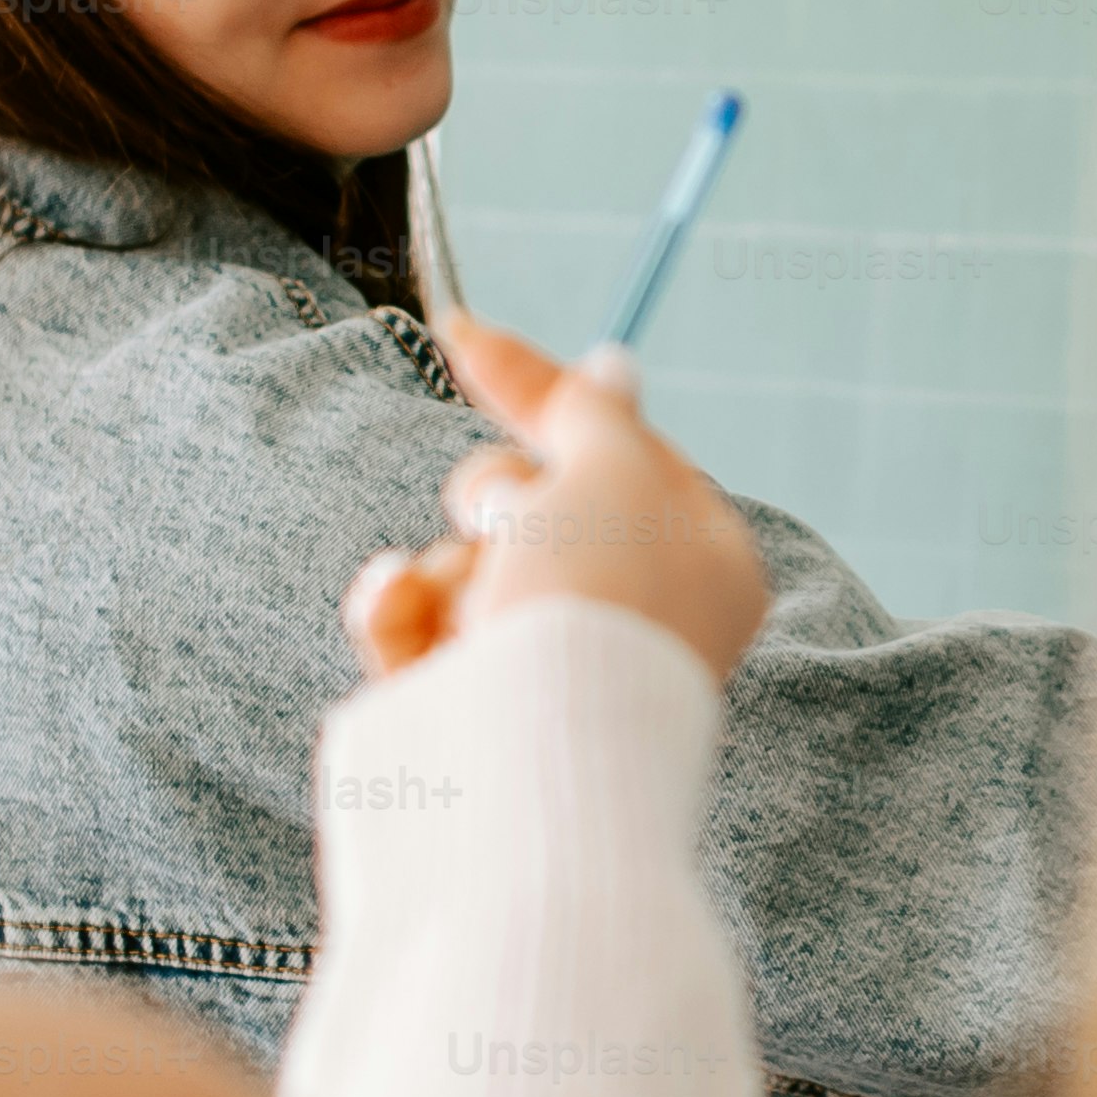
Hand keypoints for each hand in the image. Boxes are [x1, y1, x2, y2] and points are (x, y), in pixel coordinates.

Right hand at [340, 317, 764, 681]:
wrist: (527, 763)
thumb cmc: (592, 606)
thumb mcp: (608, 473)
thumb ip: (592, 410)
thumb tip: (611, 364)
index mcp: (699, 562)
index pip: (621, 448)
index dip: (544, 392)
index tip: (461, 334)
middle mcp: (628, 615)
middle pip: (530, 499)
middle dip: (498, 496)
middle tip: (512, 528)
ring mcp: (545, 665)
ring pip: (464, 559)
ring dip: (449, 562)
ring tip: (468, 607)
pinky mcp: (465, 708)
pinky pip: (414, 619)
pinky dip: (397, 607)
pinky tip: (396, 610)